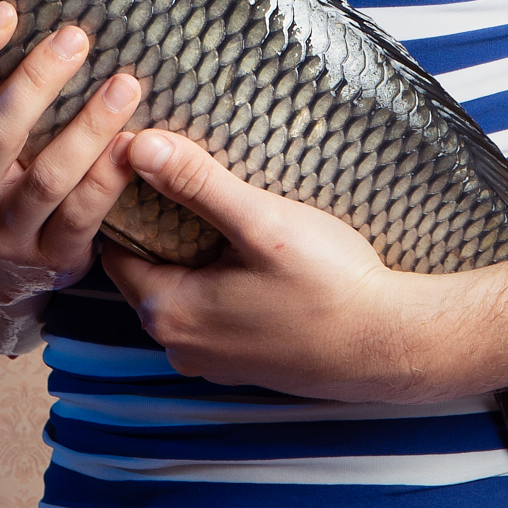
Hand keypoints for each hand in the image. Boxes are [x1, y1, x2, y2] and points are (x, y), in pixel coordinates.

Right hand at [0, 2, 141, 287]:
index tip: (7, 9)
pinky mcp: (50, 257)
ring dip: (89, 127)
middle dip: (36, 82)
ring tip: (126, 85)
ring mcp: (5, 232)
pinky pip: (83, 214)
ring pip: (48, 176)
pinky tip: (137, 142)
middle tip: (76, 36)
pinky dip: (110, 176)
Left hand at [103, 129, 450, 399]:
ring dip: (192, 252)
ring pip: (182, 290)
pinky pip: (212, 311)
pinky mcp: (247, 362)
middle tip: (182, 171)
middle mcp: (180, 345)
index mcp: (168, 312)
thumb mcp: (260, 221)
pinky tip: (248, 250)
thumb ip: (196, 183)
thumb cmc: (329, 285)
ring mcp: (214, 360)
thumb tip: (137, 145)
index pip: (116, 246)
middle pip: (147, 269)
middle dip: (159, 224)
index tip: (143, 160)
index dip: (127, 200)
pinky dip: (218, 280)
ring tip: (218, 204)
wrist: (391, 345)